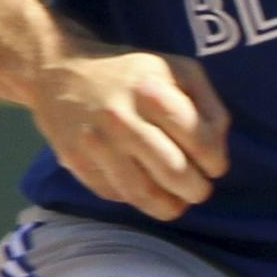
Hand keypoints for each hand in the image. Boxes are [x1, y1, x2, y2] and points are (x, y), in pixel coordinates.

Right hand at [29, 45, 230, 222]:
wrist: (57, 70)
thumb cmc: (129, 73)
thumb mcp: (175, 70)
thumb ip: (206, 103)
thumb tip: (218, 145)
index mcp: (151, 89)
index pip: (198, 138)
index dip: (215, 161)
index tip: (215, 167)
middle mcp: (121, 116)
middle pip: (173, 171)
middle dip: (196, 189)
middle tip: (199, 190)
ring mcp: (96, 142)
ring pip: (143, 193)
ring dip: (169, 206)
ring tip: (178, 203)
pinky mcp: (76, 161)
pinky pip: (116, 193)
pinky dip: (138, 200)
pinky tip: (148, 192)